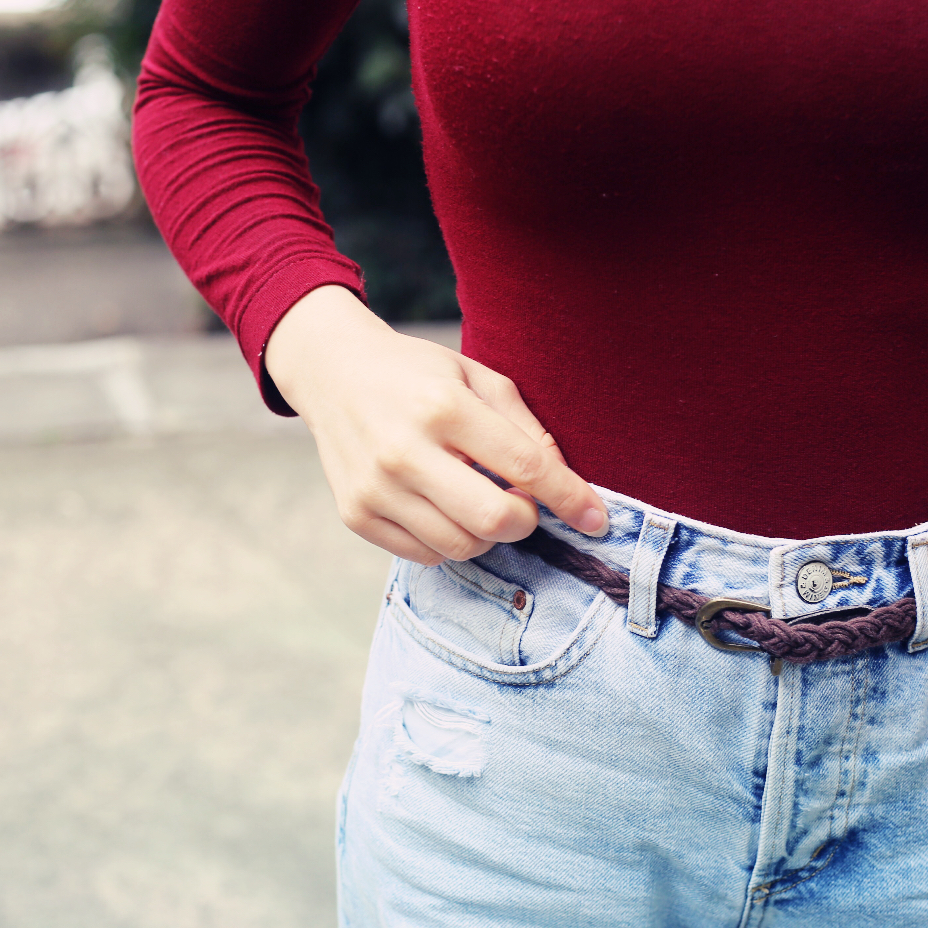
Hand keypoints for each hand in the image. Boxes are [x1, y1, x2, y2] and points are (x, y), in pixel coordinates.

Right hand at [266, 286, 609, 563]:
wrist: (332, 373)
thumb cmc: (417, 374)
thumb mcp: (476, 376)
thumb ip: (524, 425)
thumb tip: (561, 480)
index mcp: (443, 406)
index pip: (524, 466)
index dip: (569, 497)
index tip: (596, 518)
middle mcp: (404, 450)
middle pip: (493, 520)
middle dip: (526, 521)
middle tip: (524, 504)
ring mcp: (375, 488)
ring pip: (461, 547)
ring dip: (488, 535)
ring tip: (480, 500)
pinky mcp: (355, 515)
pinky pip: (425, 555)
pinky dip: (450, 541)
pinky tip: (445, 508)